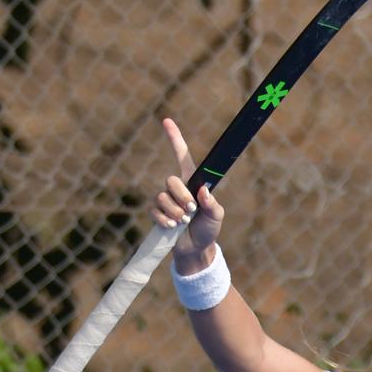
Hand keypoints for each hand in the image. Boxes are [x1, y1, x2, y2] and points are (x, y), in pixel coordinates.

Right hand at [151, 118, 224, 268]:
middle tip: (191, 210)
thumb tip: (203, 191)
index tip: (166, 121)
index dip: (175, 139)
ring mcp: (166, 201)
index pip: (182, 156)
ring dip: (174, 211)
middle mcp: (177, 189)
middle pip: (170, 180)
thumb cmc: (209, 230)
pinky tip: (172, 226)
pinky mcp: (158, 215)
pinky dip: (164, 219)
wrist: (197, 250)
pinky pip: (154, 211)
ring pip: (162, 197)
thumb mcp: (216, 217)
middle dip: (181, 196)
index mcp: (192, 183)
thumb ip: (212, 204)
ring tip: (184, 221)